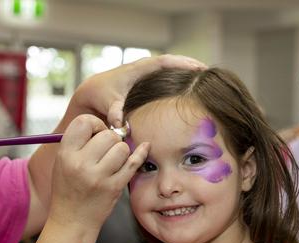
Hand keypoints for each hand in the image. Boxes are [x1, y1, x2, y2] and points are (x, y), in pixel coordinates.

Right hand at [48, 114, 148, 228]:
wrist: (72, 220)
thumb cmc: (68, 188)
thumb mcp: (62, 162)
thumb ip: (79, 142)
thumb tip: (107, 124)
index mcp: (65, 155)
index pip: (84, 122)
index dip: (94, 124)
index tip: (96, 133)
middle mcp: (81, 164)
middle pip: (107, 135)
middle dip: (110, 139)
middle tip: (106, 149)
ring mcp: (99, 177)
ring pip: (122, 148)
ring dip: (121, 151)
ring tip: (113, 160)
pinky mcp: (114, 187)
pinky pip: (133, 163)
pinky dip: (140, 154)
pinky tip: (144, 148)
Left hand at [66, 54, 205, 126]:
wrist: (90, 93)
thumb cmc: (99, 96)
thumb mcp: (107, 103)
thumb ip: (114, 112)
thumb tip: (119, 124)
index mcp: (139, 69)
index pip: (165, 62)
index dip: (183, 64)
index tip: (199, 67)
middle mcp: (144, 69)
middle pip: (172, 62)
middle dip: (190, 65)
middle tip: (208, 71)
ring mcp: (145, 75)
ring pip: (170, 70)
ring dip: (185, 72)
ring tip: (203, 78)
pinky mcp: (145, 84)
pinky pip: (165, 79)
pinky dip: (177, 82)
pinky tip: (188, 91)